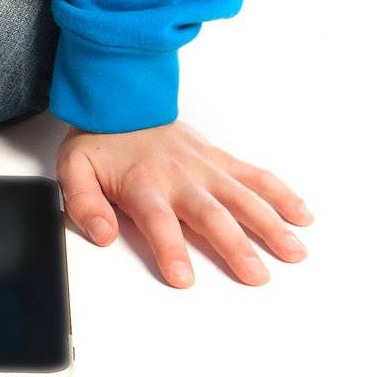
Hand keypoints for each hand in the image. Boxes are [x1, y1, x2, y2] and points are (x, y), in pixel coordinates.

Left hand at [56, 118, 312, 286]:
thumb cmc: (101, 142)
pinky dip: (281, 194)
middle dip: (234, 245)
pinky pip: (255, 176)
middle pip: (211, 214)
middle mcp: (179, 177)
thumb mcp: (74, 170)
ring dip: (269, 224)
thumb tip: (102, 234)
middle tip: (255, 276)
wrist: (121, 98)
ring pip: (243, 197)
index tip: (184, 278)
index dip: (171, 249)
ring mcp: (205, 168)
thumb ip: (83, 204)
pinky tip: (301, 216)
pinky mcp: (220, 160)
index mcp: (143, 184)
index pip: (158, 221)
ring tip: (293, 252)